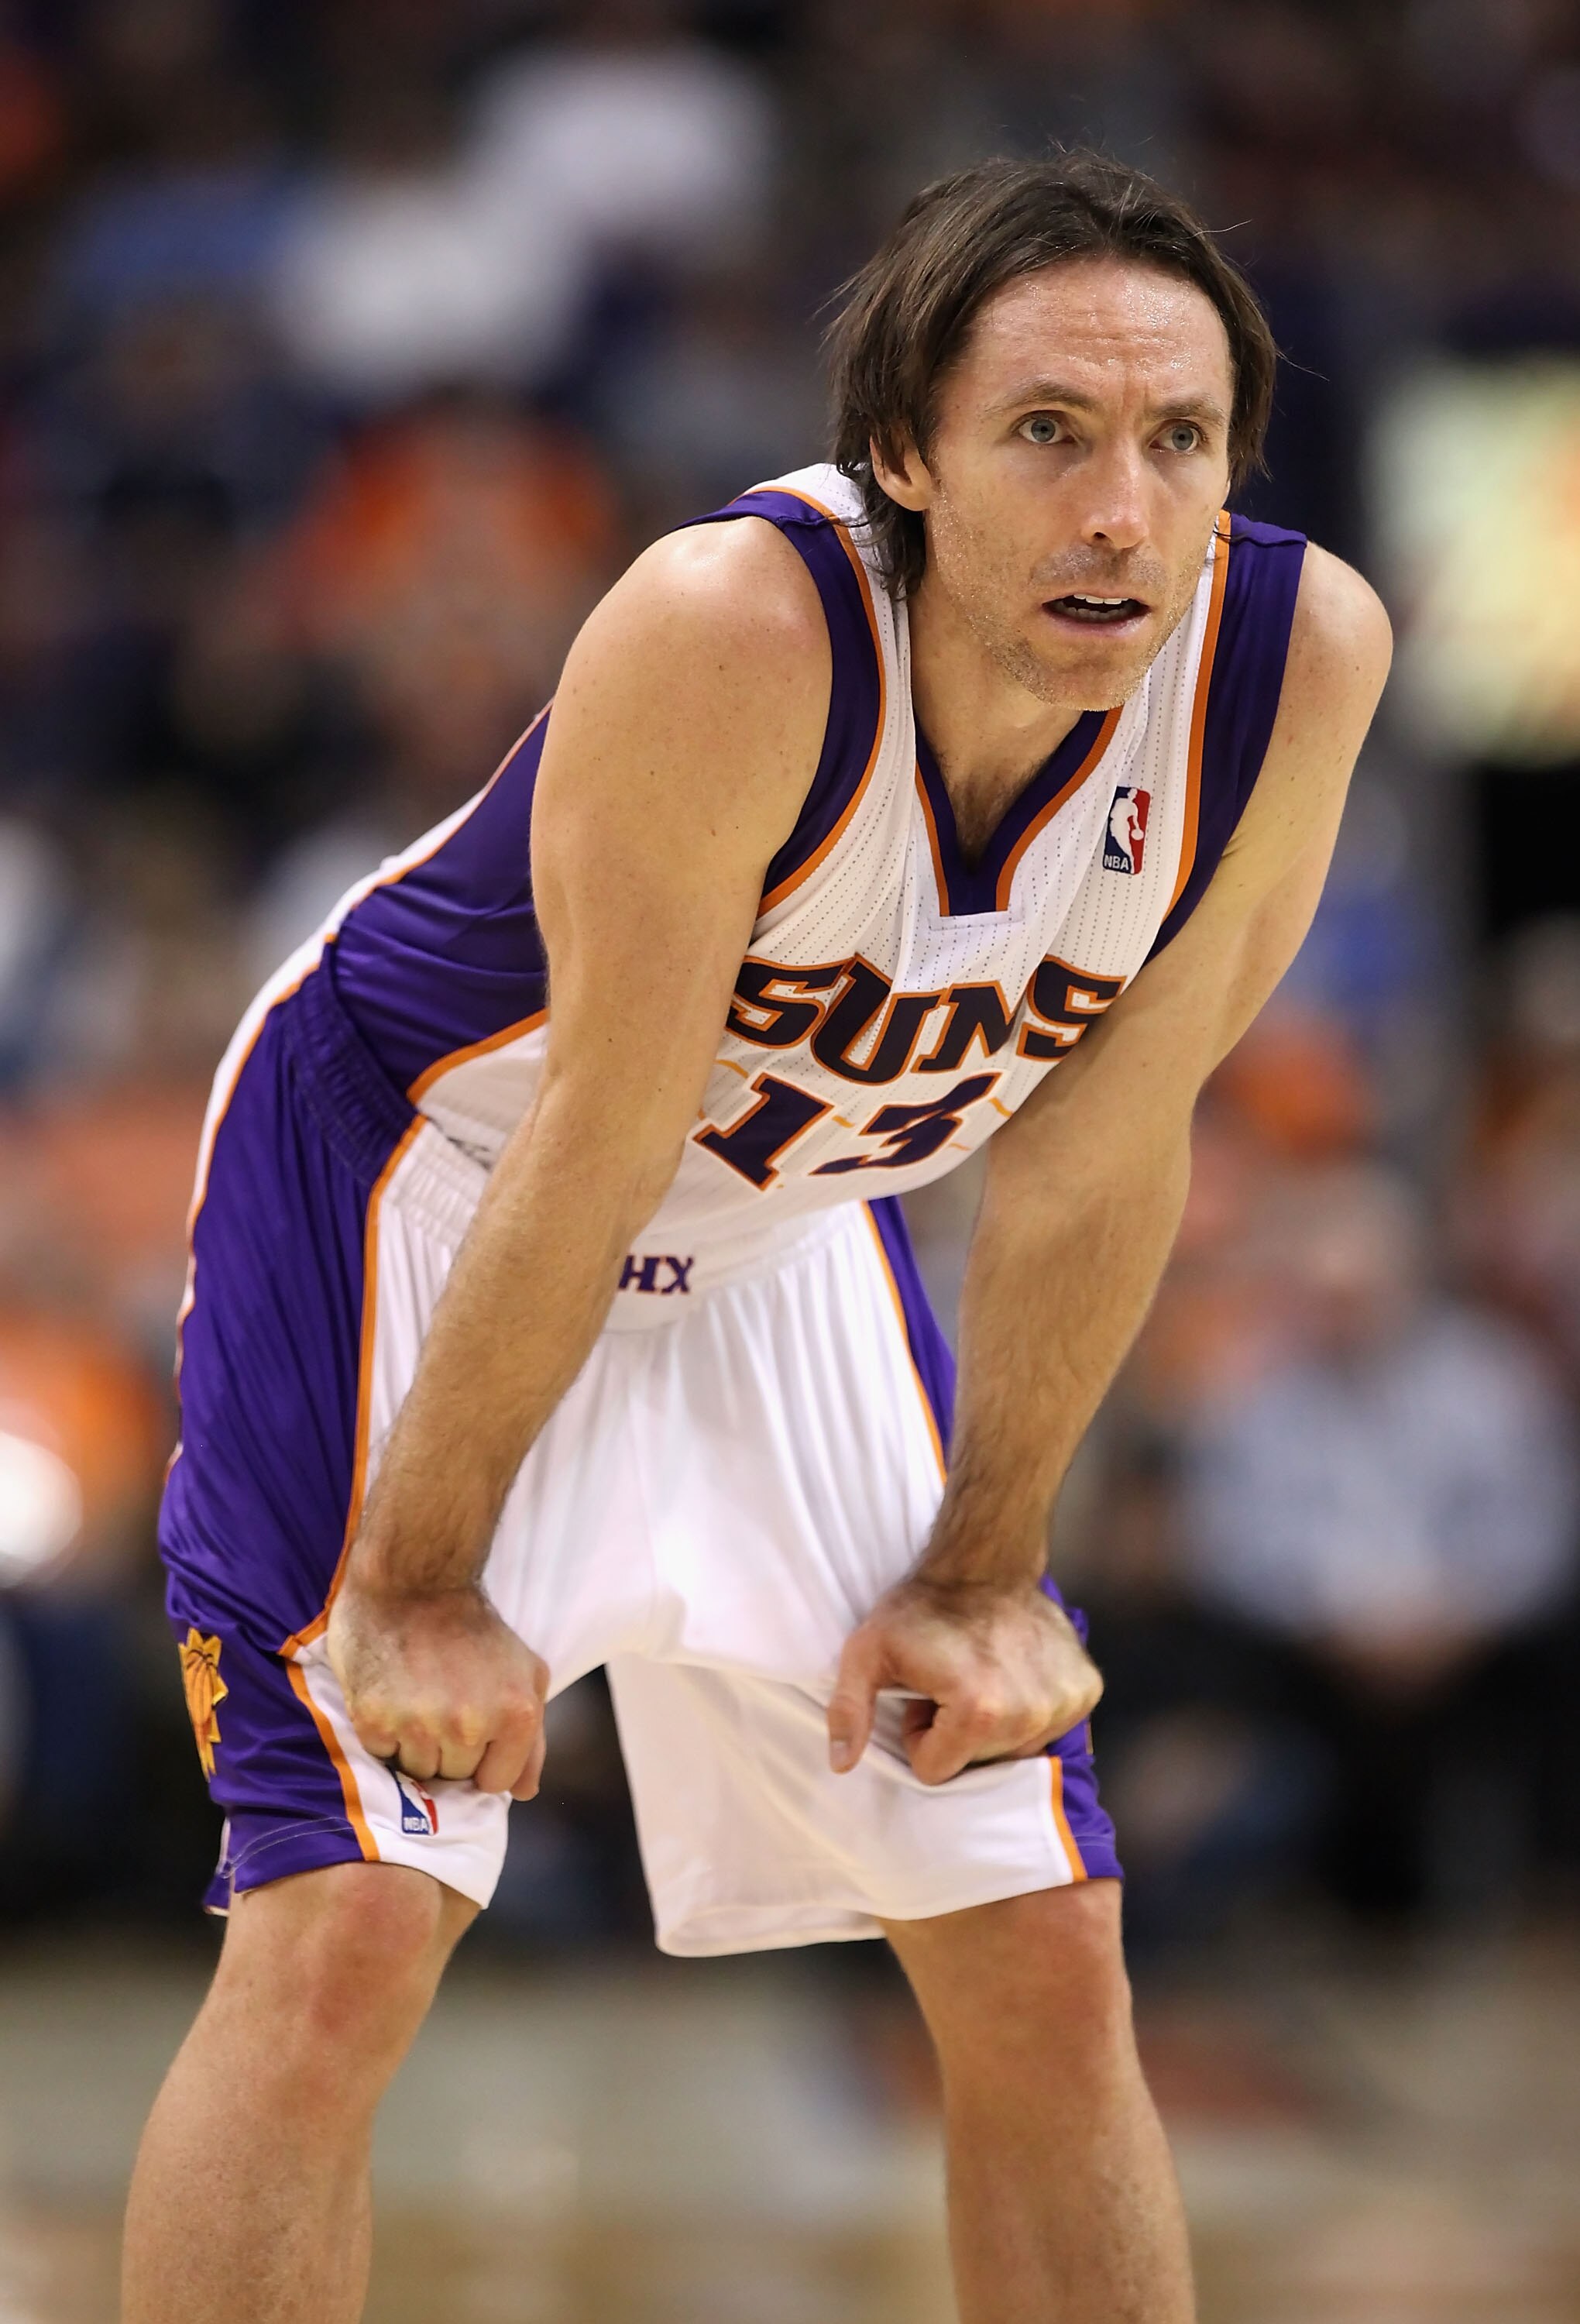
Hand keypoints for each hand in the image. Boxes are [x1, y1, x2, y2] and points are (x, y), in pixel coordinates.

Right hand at [326, 1581, 549, 1798]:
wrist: (414, 1579)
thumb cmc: (474, 1627)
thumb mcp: (527, 1673)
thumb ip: (532, 1738)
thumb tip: (524, 1791)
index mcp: (515, 1715)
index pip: (495, 1783)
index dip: (483, 1760)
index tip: (473, 1730)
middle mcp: (470, 1725)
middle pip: (453, 1777)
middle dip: (449, 1750)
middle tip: (441, 1703)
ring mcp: (421, 1724)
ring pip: (416, 1771)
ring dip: (415, 1744)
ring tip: (416, 1698)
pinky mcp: (375, 1718)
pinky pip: (381, 1754)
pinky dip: (384, 1732)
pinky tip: (392, 1695)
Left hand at [827, 1577, 1101, 1785]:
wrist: (984, 1560)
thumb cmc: (920, 1607)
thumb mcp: (867, 1652)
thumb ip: (849, 1711)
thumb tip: (841, 1765)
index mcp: (980, 1713)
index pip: (935, 1770)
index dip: (921, 1733)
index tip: (922, 1695)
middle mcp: (1031, 1716)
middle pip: (978, 1762)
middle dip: (957, 1731)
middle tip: (950, 1682)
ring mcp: (1065, 1704)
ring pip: (1014, 1748)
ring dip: (993, 1722)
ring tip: (980, 1674)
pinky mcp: (1086, 1689)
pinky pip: (1048, 1727)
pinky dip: (1030, 1707)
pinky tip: (1013, 1671)